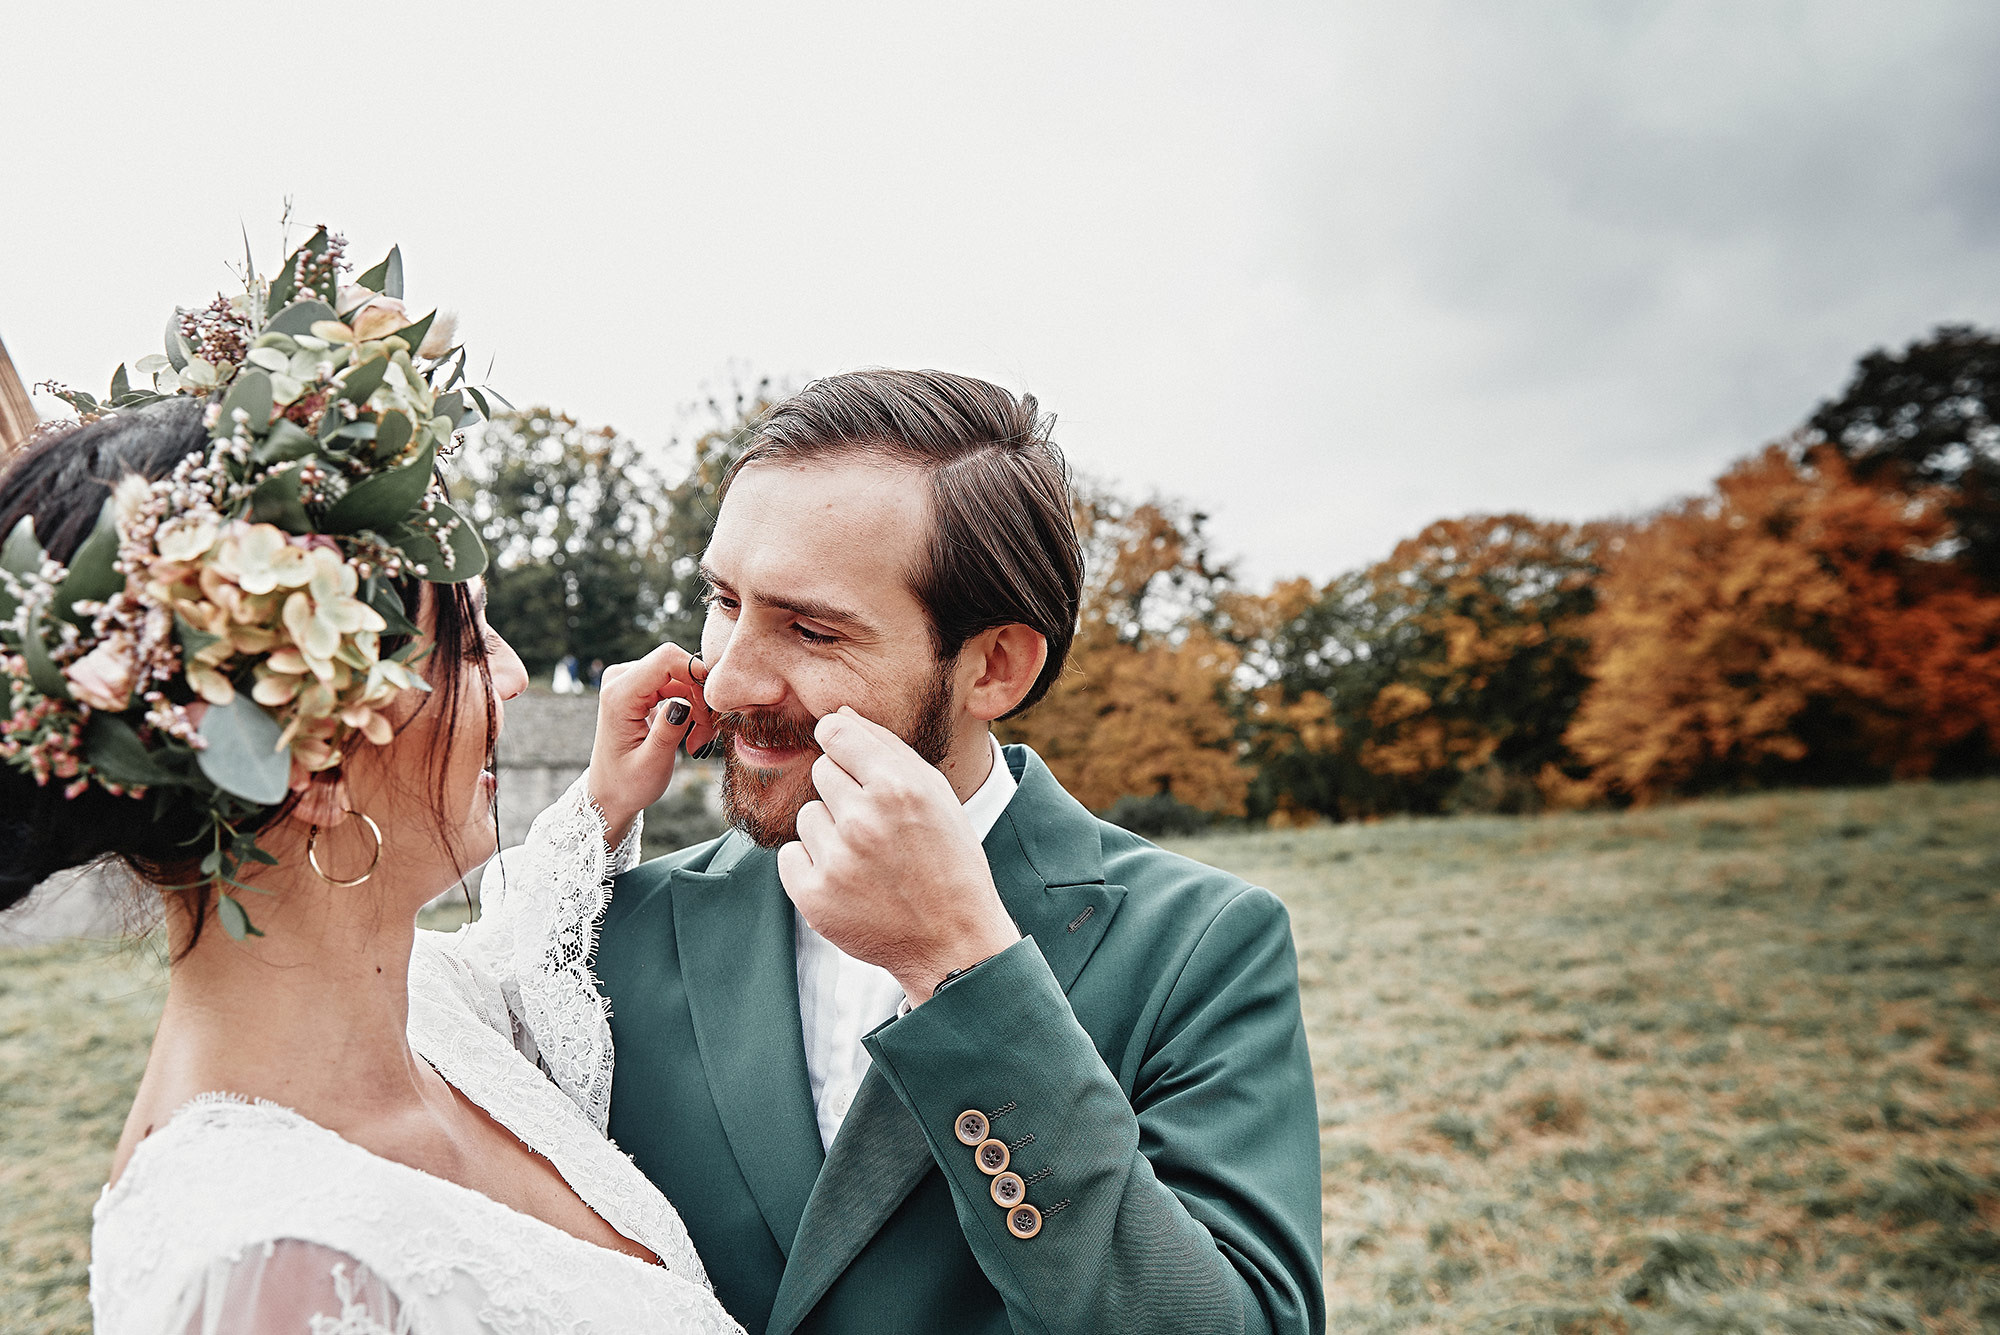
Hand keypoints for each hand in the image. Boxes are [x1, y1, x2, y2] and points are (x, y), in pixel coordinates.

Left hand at [586, 642, 714, 849]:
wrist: (610, 793)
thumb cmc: (627, 784)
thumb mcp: (651, 765)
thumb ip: (667, 732)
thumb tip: (685, 702)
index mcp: (617, 696)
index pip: (666, 659)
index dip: (697, 674)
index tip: (714, 708)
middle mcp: (620, 680)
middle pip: (678, 667)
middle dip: (700, 699)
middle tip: (705, 738)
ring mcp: (629, 681)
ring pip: (682, 676)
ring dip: (698, 707)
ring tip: (698, 741)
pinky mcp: (640, 687)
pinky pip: (677, 684)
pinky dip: (691, 707)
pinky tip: (692, 734)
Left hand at [778, 707, 1019, 1003]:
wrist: (952, 941)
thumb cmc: (948, 860)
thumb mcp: (935, 795)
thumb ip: (887, 748)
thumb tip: (839, 715)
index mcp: (898, 786)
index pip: (836, 732)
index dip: (841, 742)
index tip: (849, 759)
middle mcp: (863, 819)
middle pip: (821, 772)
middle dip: (844, 792)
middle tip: (876, 826)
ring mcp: (836, 860)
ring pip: (807, 816)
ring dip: (829, 832)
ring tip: (867, 858)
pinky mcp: (814, 897)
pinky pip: (792, 857)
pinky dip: (813, 868)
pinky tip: (848, 882)